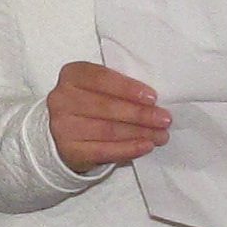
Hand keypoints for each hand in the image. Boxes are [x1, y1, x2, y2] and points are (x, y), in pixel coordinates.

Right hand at [45, 59, 169, 173]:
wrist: (62, 133)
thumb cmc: (88, 105)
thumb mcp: (97, 88)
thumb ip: (118, 88)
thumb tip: (153, 103)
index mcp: (72, 75)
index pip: (101, 79)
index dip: (128, 88)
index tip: (153, 97)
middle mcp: (61, 99)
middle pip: (107, 106)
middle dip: (140, 114)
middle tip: (165, 119)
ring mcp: (62, 126)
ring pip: (108, 130)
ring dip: (140, 133)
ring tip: (161, 134)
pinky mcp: (69, 150)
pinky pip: (104, 151)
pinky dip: (129, 149)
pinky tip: (146, 146)